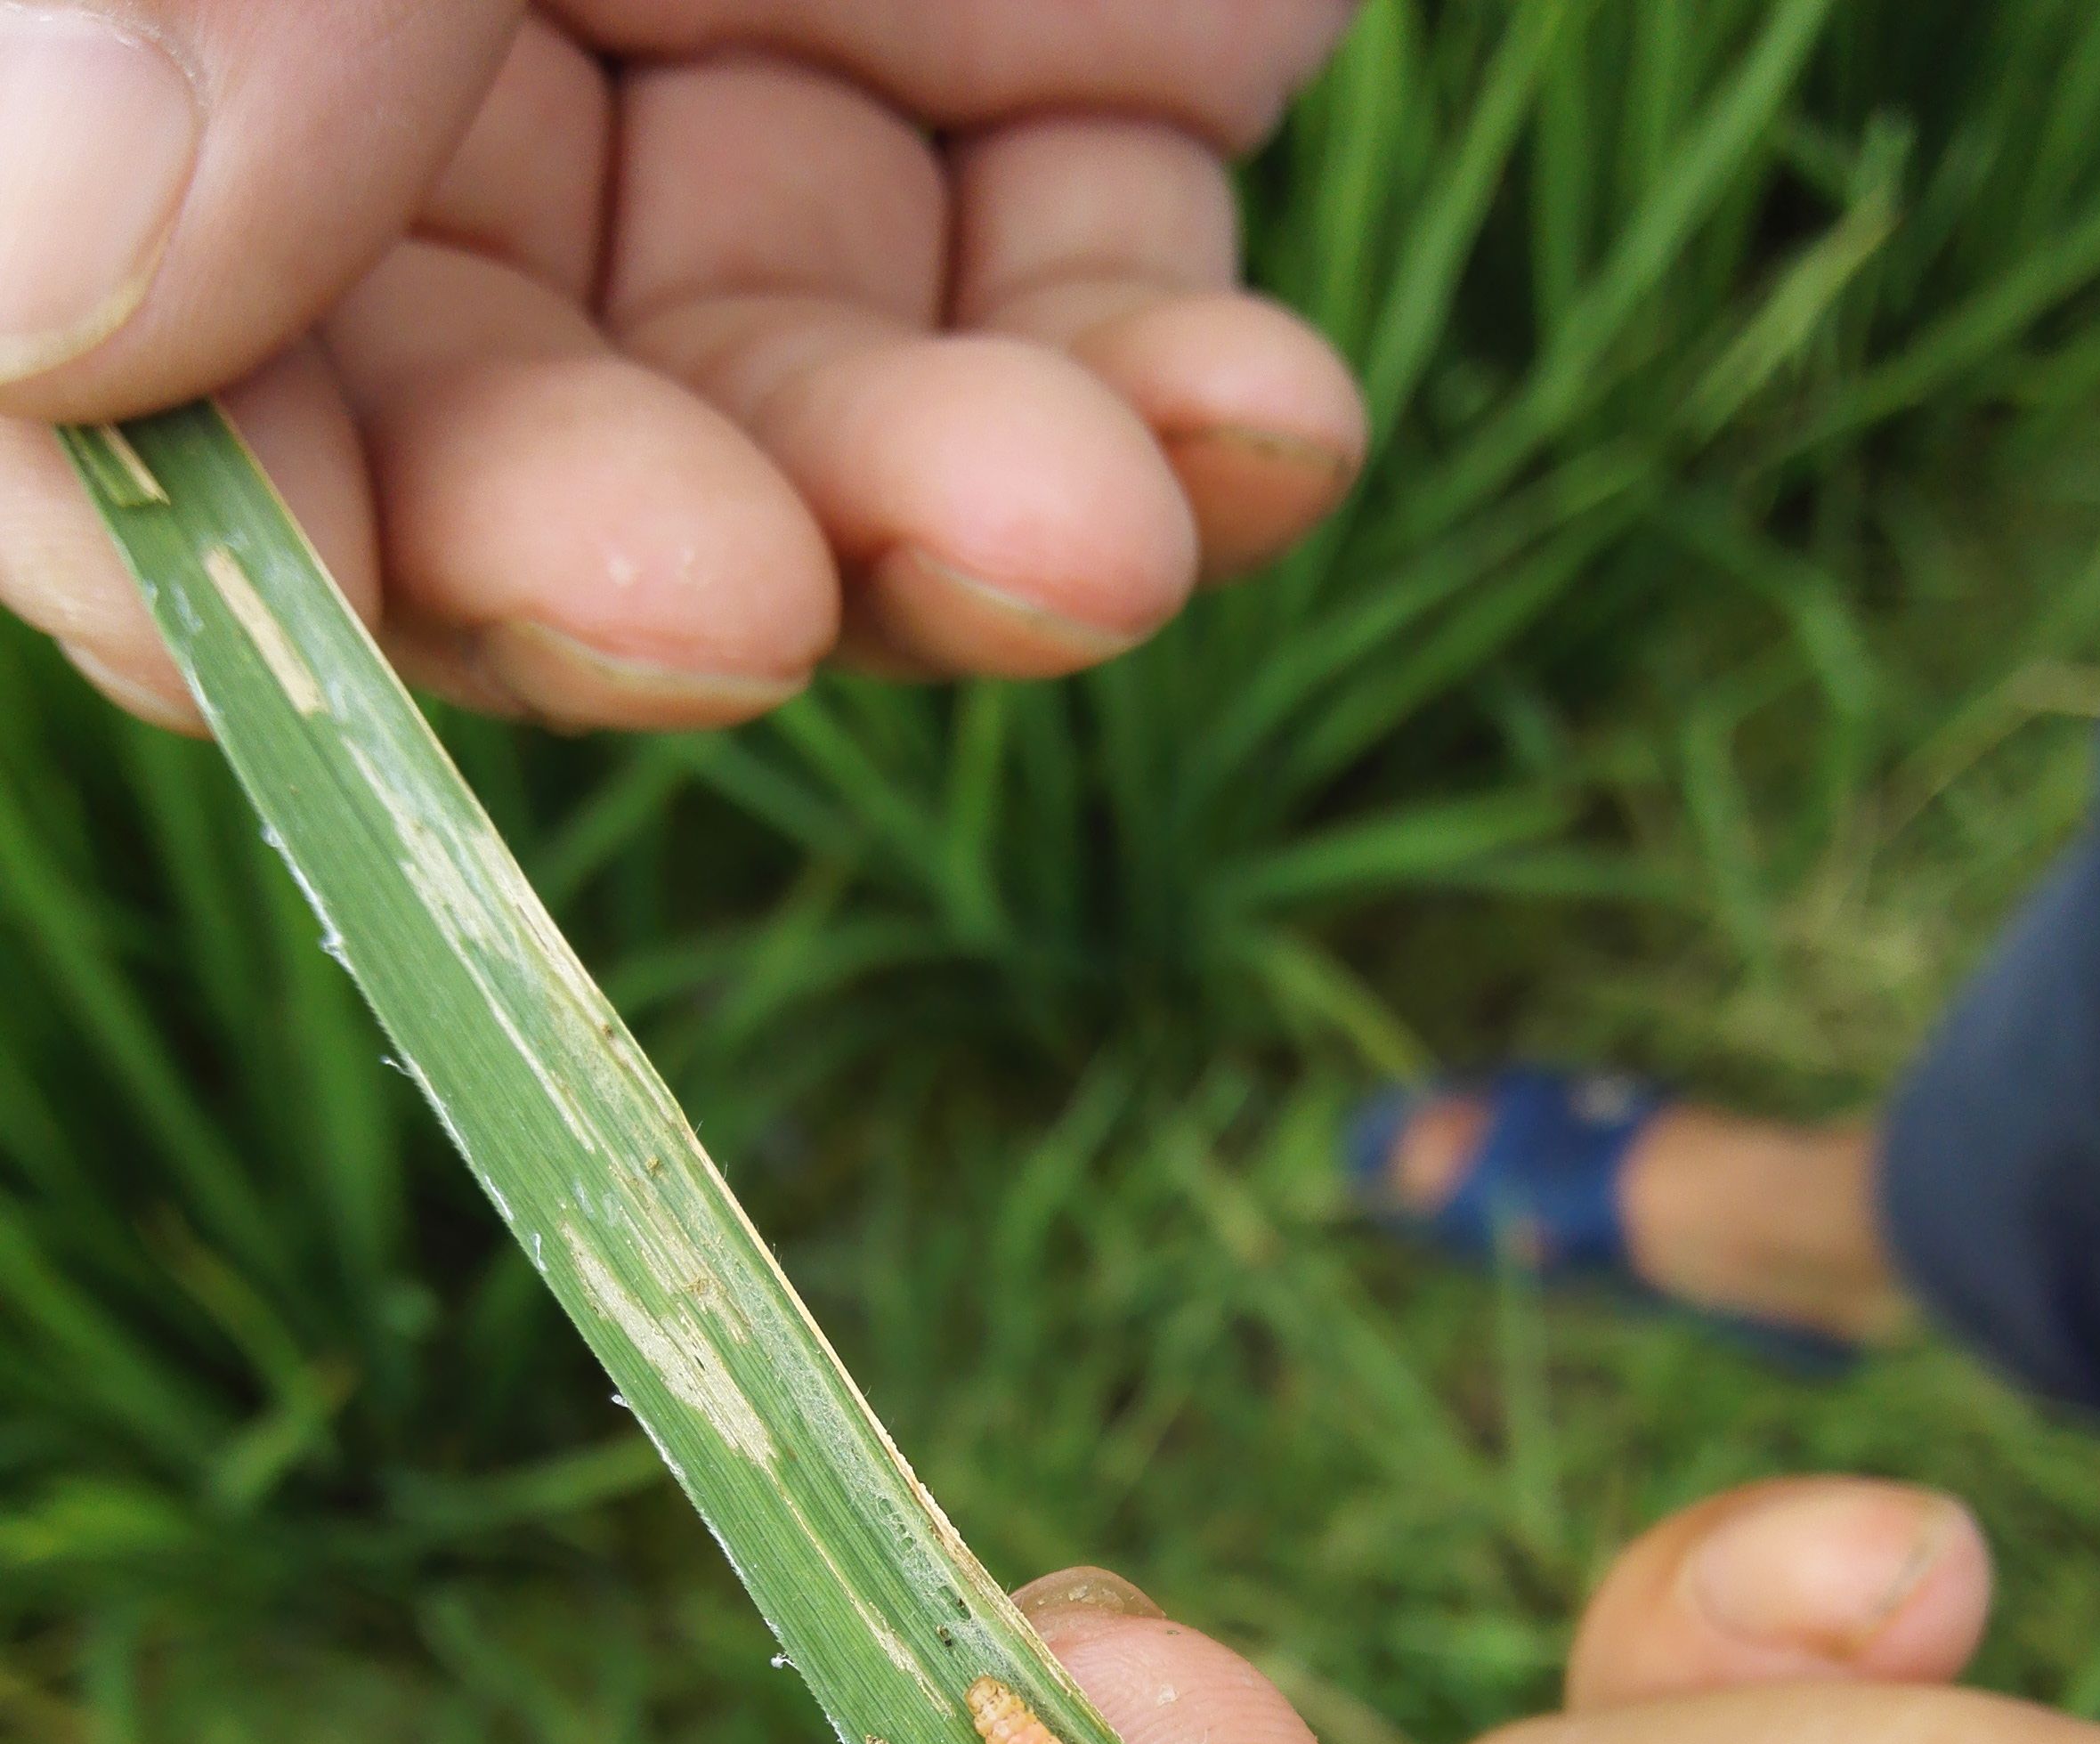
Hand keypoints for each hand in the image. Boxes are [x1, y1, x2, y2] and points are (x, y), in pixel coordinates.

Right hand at [0, 2, 1365, 729]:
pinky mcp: (1024, 40)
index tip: (368, 605)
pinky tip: (1258, 432)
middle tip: (774, 594)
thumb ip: (108, 3)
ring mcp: (712, 72)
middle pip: (487, 460)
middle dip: (635, 559)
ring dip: (948, 523)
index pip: (116, 427)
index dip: (227, 558)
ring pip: (800, 428)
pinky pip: (1077, 290)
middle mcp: (409, 121)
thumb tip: (47, 278)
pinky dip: (1164, 394)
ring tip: (1107, 529)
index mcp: (144, 70)